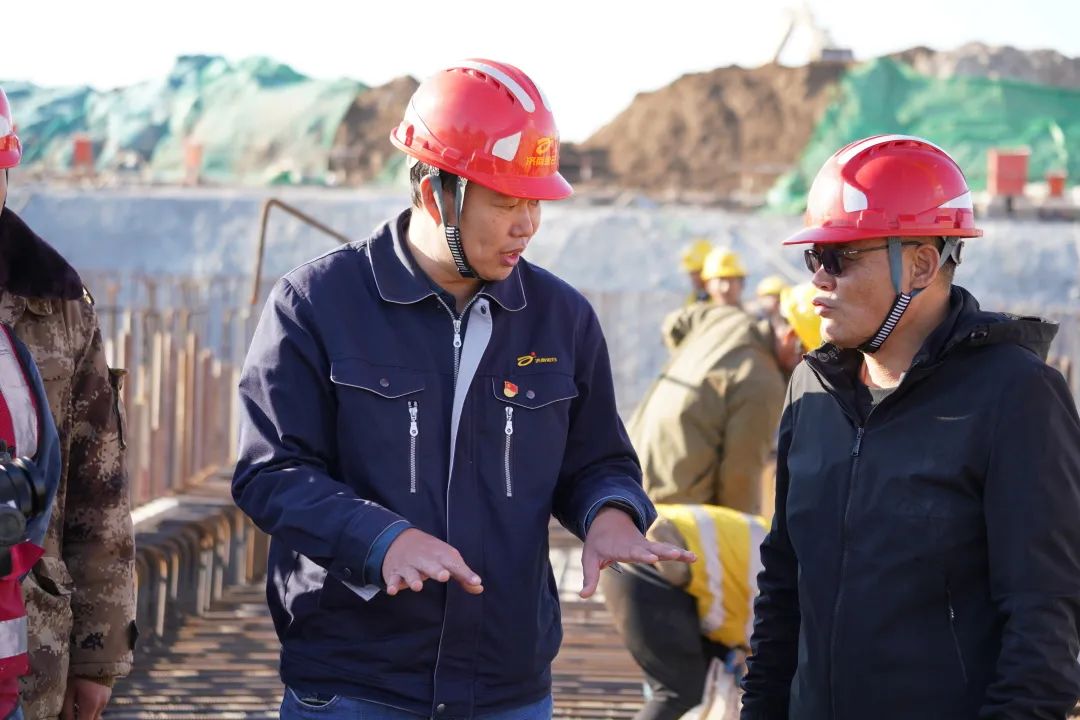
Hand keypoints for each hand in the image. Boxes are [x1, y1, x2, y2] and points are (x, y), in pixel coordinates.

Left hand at [61, 676, 111, 719]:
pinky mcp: (107, 695)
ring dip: (85, 714)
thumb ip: (67, 710)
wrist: (96, 655)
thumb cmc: (79, 673)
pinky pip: (98, 708)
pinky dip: (90, 709)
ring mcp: (106, 700)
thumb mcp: (68, 692)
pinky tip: (82, 701)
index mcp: (90, 705)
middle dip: (81, 718)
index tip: (68, 719)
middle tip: (71, 714)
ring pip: (95, 715)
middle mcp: (101, 705)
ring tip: (76, 706)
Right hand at [382, 528, 483, 595]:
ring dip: (413, 579)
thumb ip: (463, 575)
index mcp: (441, 555)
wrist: (400, 539)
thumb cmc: (430, 554)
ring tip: (417, 586)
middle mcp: (425, 559)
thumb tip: (479, 587)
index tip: (474, 581)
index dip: (465, 573)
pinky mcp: (395, 572)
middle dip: (437, 570)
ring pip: (411, 572)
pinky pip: (393, 578)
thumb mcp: (448, 559)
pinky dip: (392, 583)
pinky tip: (393, 590)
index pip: (455, 564)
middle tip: (444, 575)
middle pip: (431, 565)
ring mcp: (409, 565)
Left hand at [580, 507, 694, 598]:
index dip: (642, 554)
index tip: (653, 557)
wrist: (607, 521)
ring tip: (692, 557)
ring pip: (663, 548)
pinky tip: (694, 558)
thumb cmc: (598, 543)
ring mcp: (646, 545)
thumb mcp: (589, 558)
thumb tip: (582, 596)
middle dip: (664, 551)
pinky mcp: (652, 547)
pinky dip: (679, 553)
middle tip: (675, 554)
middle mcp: (637, 545)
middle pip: (652, 548)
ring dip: (677, 552)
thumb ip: (589, 577)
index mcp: (622, 548)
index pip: (633, 552)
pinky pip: (667, 549)